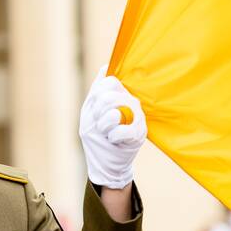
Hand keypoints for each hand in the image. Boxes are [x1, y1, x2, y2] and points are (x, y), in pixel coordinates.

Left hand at [79, 69, 146, 188]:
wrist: (106, 163)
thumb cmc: (97, 137)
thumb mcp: (90, 112)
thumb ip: (96, 90)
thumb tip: (105, 67)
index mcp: (120, 94)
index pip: (109, 81)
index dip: (98, 93)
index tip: (95, 107)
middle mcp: (131, 101)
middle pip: (109, 96)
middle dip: (97, 112)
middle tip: (100, 123)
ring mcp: (137, 116)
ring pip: (114, 112)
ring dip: (103, 125)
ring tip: (106, 132)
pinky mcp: (140, 133)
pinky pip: (120, 130)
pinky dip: (112, 137)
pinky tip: (114, 140)